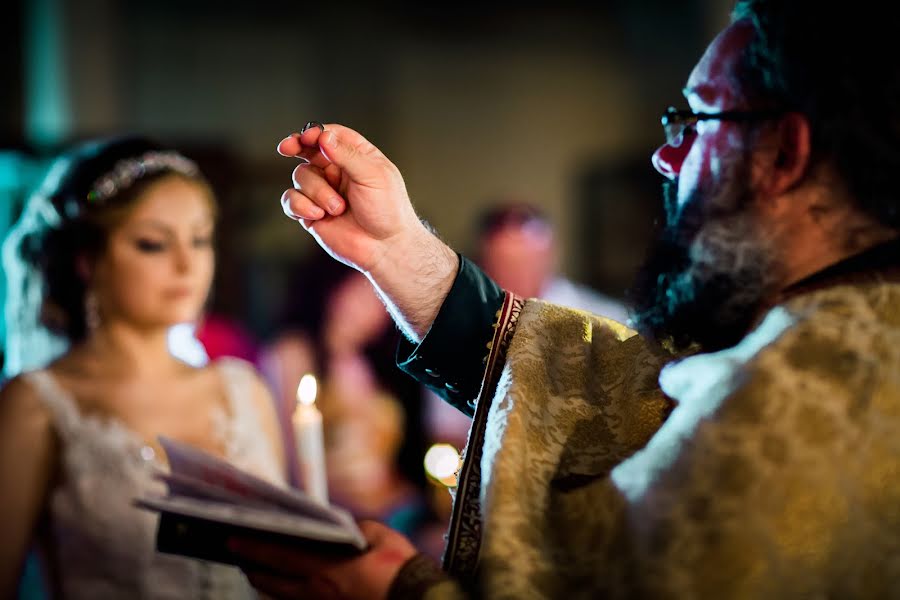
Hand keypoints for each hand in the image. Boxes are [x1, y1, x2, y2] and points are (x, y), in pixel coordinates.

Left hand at [229, 520, 416, 599]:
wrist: (418, 599)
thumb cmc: (400, 569)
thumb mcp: (380, 536)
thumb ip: (356, 528)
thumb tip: (342, 526)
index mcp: (327, 569)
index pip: (279, 556)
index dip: (253, 547)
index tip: (234, 539)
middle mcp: (318, 593)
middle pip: (271, 583)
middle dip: (252, 567)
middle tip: (237, 554)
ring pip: (282, 598)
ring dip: (267, 583)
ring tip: (256, 571)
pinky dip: (287, 595)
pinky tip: (284, 588)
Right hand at [277, 124, 426, 274]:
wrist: (385, 248)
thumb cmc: (388, 211)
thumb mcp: (373, 175)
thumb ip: (347, 155)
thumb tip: (323, 137)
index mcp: (357, 157)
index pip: (331, 136)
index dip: (315, 133)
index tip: (306, 137)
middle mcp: (338, 172)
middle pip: (309, 151)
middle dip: (297, 147)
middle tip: (287, 148)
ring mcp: (323, 192)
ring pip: (300, 176)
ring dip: (316, 192)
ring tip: (337, 209)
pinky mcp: (311, 213)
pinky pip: (291, 200)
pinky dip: (300, 206)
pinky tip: (318, 215)